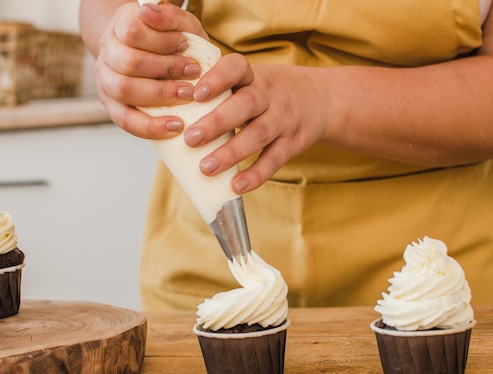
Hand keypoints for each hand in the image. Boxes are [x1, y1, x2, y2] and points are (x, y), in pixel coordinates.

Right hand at [94, 2, 206, 138]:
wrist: (152, 56)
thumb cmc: (171, 41)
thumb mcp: (179, 24)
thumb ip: (170, 16)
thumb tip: (149, 12)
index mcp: (120, 25)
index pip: (132, 31)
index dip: (161, 40)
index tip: (185, 44)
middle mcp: (108, 51)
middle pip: (129, 62)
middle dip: (166, 69)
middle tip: (194, 72)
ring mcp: (106, 79)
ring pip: (123, 90)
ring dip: (159, 95)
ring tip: (188, 96)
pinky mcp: (112, 105)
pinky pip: (125, 120)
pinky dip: (150, 126)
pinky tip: (174, 126)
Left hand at [185, 58, 333, 193]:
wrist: (321, 99)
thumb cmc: (268, 93)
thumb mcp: (250, 79)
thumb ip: (218, 86)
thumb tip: (171, 101)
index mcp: (253, 76)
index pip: (237, 67)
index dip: (217, 78)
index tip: (196, 93)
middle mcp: (269, 95)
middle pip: (245, 105)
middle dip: (216, 122)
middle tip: (190, 139)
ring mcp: (283, 119)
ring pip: (258, 134)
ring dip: (231, 152)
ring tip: (206, 168)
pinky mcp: (292, 143)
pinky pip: (274, 160)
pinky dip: (255, 174)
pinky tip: (236, 186)